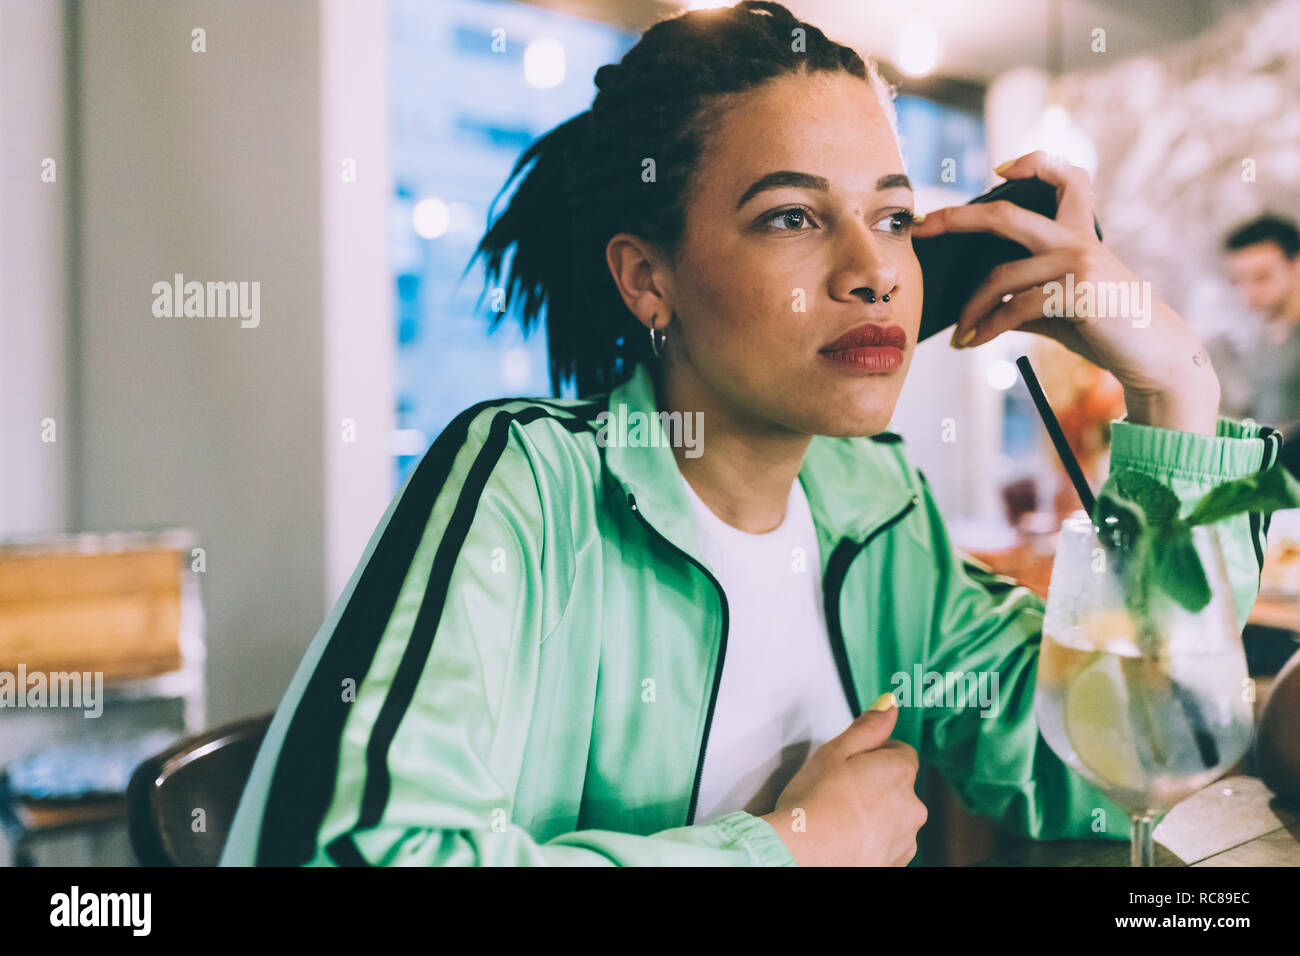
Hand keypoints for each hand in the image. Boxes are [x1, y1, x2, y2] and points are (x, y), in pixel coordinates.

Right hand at [760, 697, 926, 865]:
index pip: (901, 752)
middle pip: (899, 786)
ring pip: (893, 818)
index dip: (874, 755)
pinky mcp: (894, 865)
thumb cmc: (813, 803)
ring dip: (875, 816)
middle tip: (839, 790)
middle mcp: (912, 808)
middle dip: (876, 785)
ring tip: (838, 818)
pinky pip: (887, 845)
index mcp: (900, 772)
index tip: (851, 764)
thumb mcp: (834, 751)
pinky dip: (871, 842)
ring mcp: (905, 840)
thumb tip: (889, 704)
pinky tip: (844, 840)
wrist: (800, 854)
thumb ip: (868, 727)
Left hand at [911, 151, 1220, 434]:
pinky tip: (973, 342)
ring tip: (961, 332)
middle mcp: (1078, 239)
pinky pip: (1016, 308)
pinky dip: (987, 327)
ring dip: (972, 308)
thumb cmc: (1104, 328)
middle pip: (1006, 216)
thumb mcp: (1062, 303)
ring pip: (1001, 277)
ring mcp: (1079, 263)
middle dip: (956, 218)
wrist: (1152, 356)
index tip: (1001, 167)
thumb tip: (973, 306)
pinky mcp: (1078, 292)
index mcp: (1080, 232)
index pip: (1067, 178)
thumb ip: (1025, 293)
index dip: (1035, 163)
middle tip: (921, 228)